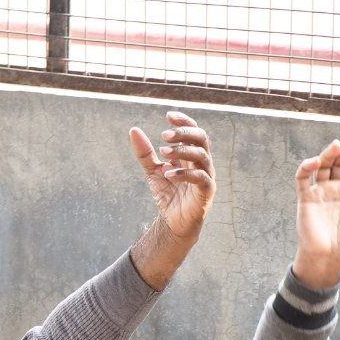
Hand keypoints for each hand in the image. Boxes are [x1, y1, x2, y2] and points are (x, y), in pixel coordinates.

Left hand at [129, 110, 213, 242]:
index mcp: (191, 155)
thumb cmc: (169, 195)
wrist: (174, 222)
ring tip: (163, 152)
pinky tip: (168, 173)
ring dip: (182, 151)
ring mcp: (206, 176)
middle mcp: (202, 163)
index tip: (168, 116)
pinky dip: (184, 173)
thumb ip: (145, 153)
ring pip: (201, 155)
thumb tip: (133, 130)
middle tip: (164, 135)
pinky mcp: (207, 191)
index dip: (183, 122)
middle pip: (201, 138)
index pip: (193, 131)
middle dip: (183, 133)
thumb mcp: (153, 171)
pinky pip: (200, 177)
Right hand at [291, 133, 339, 289]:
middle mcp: (335, 191)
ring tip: (337, 144)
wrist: (328, 258)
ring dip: (328, 153)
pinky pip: (303, 177)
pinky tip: (317, 161)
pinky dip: (307, 166)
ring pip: (323, 166)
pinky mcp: (305, 198)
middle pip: (339, 163)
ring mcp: (320, 193)